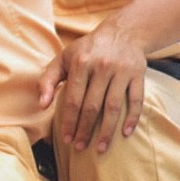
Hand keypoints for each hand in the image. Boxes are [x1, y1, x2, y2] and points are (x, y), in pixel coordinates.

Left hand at [37, 20, 147, 152]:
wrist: (122, 32)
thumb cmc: (87, 49)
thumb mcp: (64, 58)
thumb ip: (48, 80)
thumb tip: (41, 105)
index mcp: (81, 63)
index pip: (73, 99)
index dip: (69, 121)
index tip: (66, 138)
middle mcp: (102, 67)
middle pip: (92, 106)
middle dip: (85, 130)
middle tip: (80, 147)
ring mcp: (121, 71)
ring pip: (113, 107)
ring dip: (107, 131)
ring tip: (101, 148)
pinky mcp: (138, 75)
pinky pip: (136, 100)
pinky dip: (132, 118)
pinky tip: (125, 134)